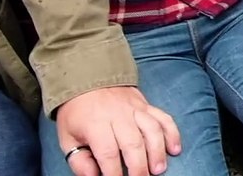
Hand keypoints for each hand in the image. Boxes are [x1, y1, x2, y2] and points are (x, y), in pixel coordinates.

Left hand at [56, 86, 180, 175]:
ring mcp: (135, 109)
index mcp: (95, 124)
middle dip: (139, 167)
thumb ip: (79, 160)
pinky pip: (163, 118)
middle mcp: (118, 115)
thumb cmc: (77, 113)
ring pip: (152, 130)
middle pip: (133, 144)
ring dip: (158, 152)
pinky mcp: (147, 105)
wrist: (88, 77)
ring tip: (159, 169)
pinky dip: (172, 133)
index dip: (114, 173)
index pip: (108, 153)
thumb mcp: (67, 137)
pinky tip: (175, 149)